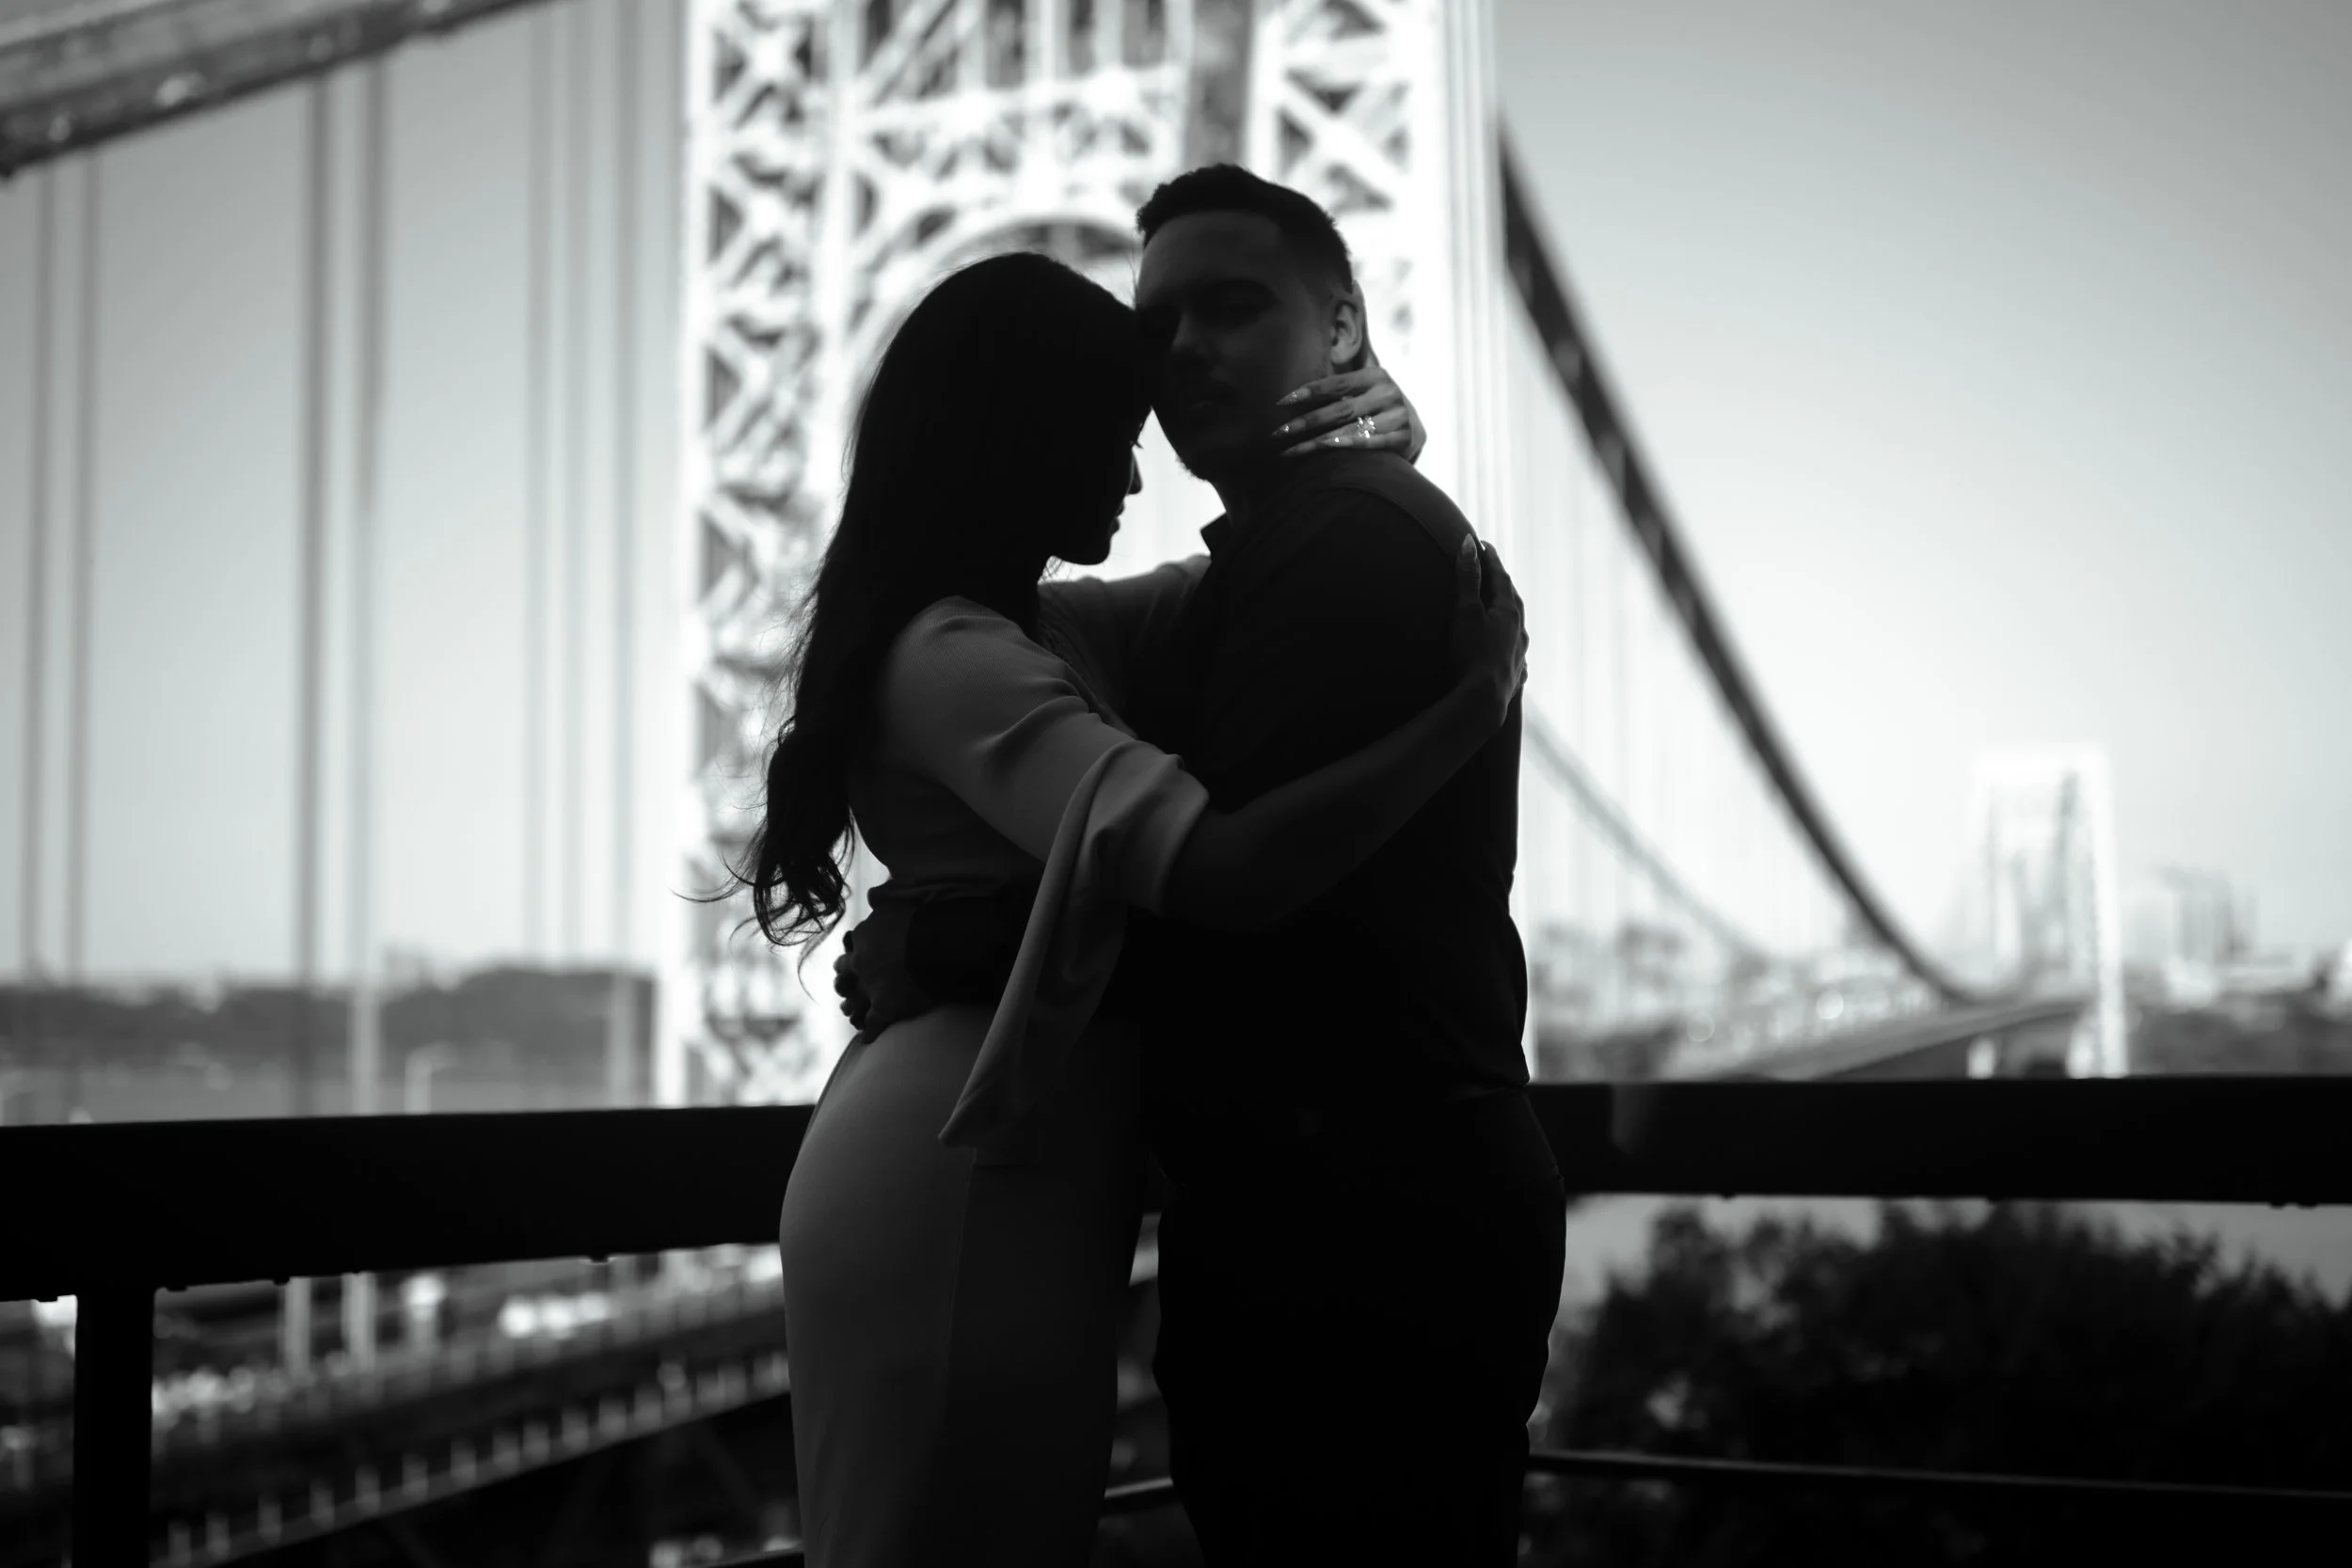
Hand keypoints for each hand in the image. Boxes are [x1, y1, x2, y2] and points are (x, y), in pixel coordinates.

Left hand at [831, 887, 935, 1040]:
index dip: (852, 955)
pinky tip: (868, 1038)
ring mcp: (871, 989)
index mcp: (862, 938)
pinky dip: (869, 1033)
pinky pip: (872, 1026)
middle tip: (844, 986)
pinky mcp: (884, 1009)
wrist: (937, 946)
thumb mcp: (896, 904)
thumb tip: (872, 896)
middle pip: (843, 976)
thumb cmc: (921, 921)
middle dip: (844, 981)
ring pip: (851, 1004)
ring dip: (851, 1008)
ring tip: (850, 1013)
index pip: (850, 949)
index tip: (855, 958)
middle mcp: (860, 964)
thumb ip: (881, 902)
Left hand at [1269, 361, 1427, 463]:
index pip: (1336, 383)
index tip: (1282, 401)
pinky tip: (1324, 450)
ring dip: (1317, 442)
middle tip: (1279, 432)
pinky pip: (1371, 444)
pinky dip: (1347, 446)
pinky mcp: (1404, 438)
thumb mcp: (1366, 387)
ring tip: (1291, 450)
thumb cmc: (1377, 406)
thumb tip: (1302, 364)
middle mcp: (1388, 393)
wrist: (1415, 429)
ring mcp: (1398, 416)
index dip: (1309, 392)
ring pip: (1351, 430)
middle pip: (1339, 409)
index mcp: (1375, 375)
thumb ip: (1342, 380)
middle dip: (1306, 422)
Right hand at [1449, 535, 1527, 724]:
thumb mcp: (1465, 612)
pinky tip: (1511, 654)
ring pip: (1519, 629)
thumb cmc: (1472, 654)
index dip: (1491, 560)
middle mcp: (1520, 632)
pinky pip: (1518, 657)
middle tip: (1494, 573)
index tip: (1483, 544)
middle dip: (1503, 585)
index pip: (1501, 578)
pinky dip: (1513, 649)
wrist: (1483, 701)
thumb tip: (1468, 544)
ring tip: (1504, 611)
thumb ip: (1468, 578)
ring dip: (1511, 616)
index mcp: (1509, 612)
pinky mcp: (1516, 677)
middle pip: (1514, 601)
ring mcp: (1520, 655)